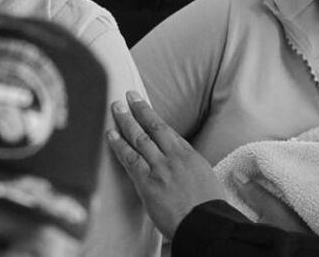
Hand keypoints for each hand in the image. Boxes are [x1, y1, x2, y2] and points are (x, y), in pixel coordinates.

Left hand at [107, 92, 226, 237]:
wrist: (205, 222)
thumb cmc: (208, 206)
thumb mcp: (204, 179)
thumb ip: (190, 167)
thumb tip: (181, 164)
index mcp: (189, 156)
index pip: (167, 131)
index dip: (152, 116)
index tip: (143, 105)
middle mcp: (174, 157)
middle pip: (153, 127)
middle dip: (138, 110)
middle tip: (127, 97)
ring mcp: (160, 168)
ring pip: (139, 138)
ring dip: (126, 121)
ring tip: (115, 108)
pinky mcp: (148, 182)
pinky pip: (130, 159)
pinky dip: (119, 145)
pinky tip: (111, 135)